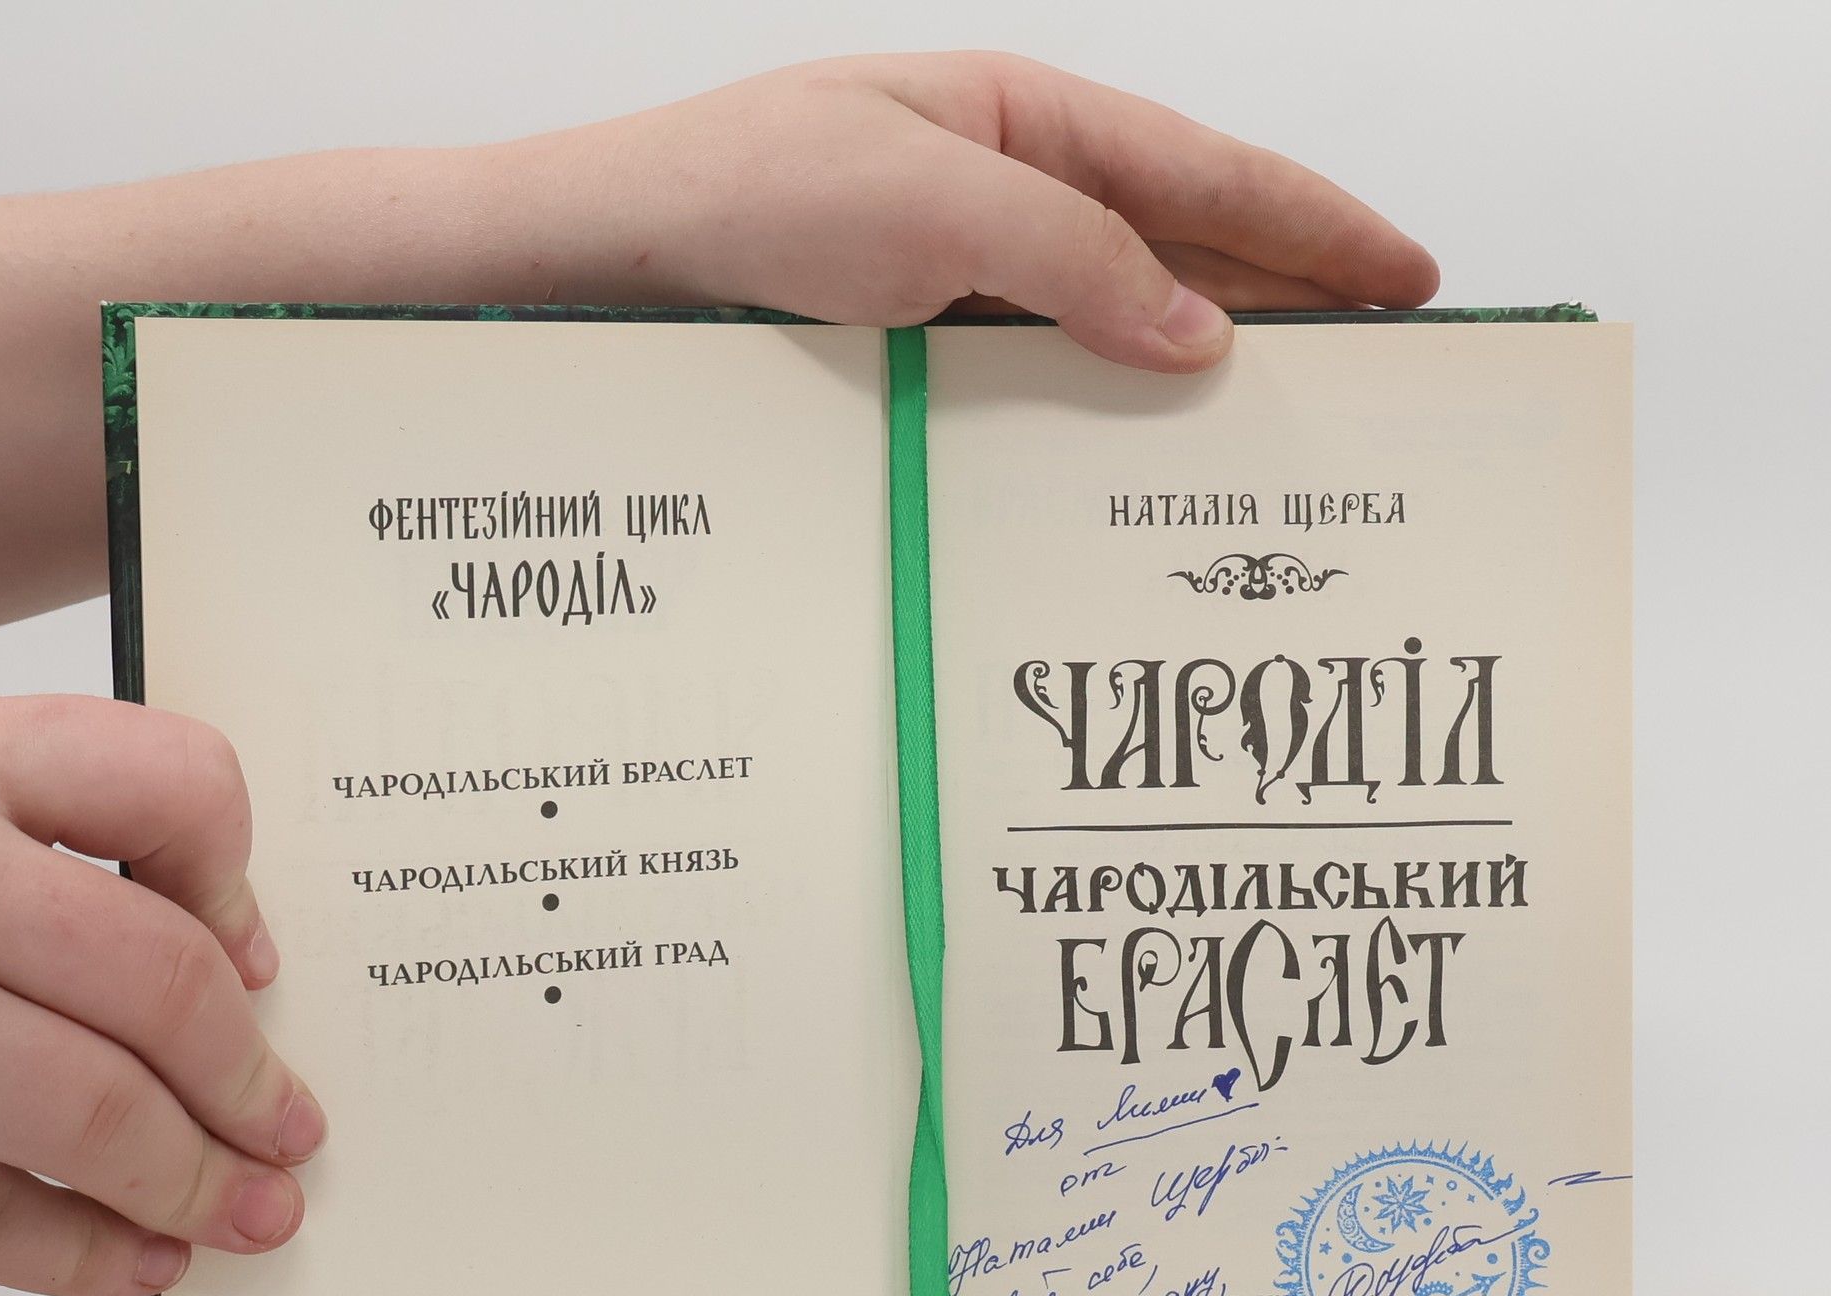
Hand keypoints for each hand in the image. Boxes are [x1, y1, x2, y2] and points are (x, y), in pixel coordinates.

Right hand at [0, 694, 322, 1295]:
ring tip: (251, 1217)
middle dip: (246, 1082)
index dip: (241, 884)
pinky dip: (62, 1252)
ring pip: (75, 1109)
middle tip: (295, 1137)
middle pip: (155, 983)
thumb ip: (55, 816)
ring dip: (182, 1181)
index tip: (260, 963)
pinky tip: (135, 1263)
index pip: (175, 787)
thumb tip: (227, 952)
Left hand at [491, 51, 1440, 370]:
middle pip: (1185, 250)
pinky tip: (1142, 453)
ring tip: (1284, 431)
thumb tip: (1198, 332)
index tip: (1411, 278)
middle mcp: (1011, 195)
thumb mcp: (931, 202)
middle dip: (1287, 306)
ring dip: (1201, 373)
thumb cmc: (747, 194)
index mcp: (1027, 120)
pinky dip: (1106, 412)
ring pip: (1122, 324)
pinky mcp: (926, 346)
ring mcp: (971, 275)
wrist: (608, 264)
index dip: (1320, 228)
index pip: (1211, 173)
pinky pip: (1048, 378)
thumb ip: (1076, 256)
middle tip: (1379, 377)